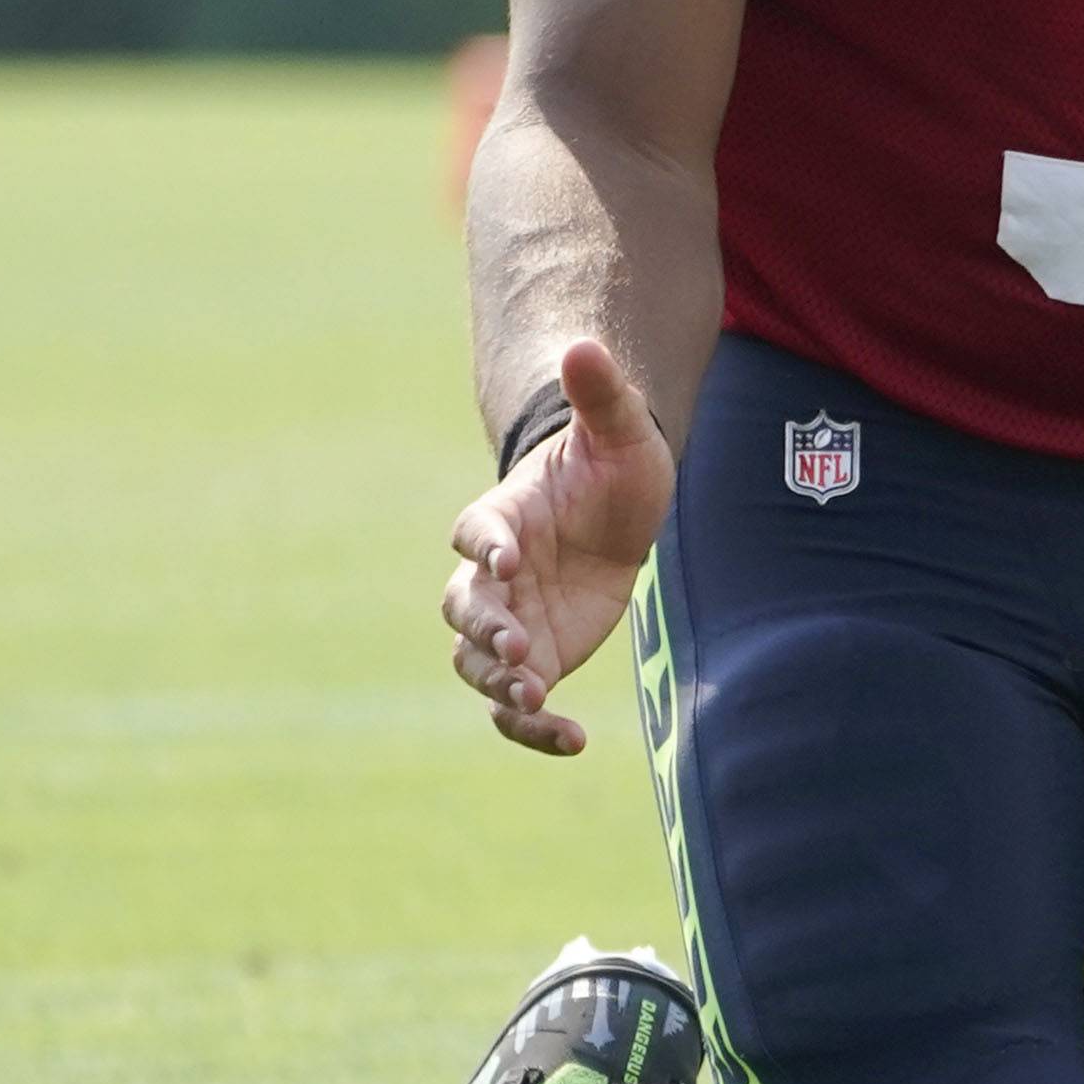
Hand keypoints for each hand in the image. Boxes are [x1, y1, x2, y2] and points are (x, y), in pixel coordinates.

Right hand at [435, 340, 671, 757]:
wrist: (620, 512)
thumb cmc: (613, 465)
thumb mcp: (621, 430)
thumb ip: (601, 395)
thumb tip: (586, 344)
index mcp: (502, 519)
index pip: (475, 532)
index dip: (483, 545)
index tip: (503, 557)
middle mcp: (492, 576)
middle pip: (463, 609)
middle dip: (486, 630)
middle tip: (521, 647)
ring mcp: (508, 620)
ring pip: (476, 663)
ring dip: (500, 685)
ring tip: (536, 698)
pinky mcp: (536, 657)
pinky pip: (517, 701)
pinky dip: (533, 725)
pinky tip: (573, 740)